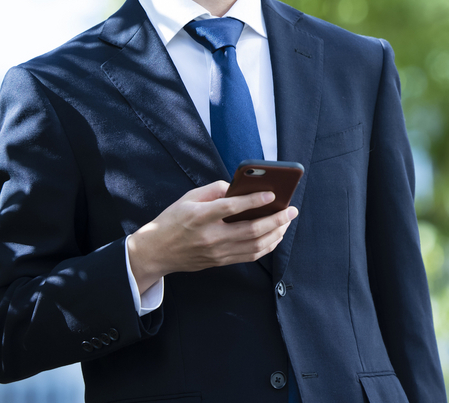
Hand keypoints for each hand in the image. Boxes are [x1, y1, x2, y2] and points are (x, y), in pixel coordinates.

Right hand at [127, 180, 297, 293]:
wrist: (156, 252)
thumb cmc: (172, 220)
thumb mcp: (188, 198)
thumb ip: (214, 190)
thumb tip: (240, 186)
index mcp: (200, 217)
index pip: (231, 208)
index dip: (253, 201)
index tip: (271, 194)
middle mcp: (210, 237)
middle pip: (250, 230)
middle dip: (276, 220)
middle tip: (291, 210)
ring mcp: (217, 252)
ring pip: (255, 246)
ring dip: (276, 234)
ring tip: (287, 222)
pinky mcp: (221, 262)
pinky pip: (250, 255)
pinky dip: (267, 246)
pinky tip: (275, 235)